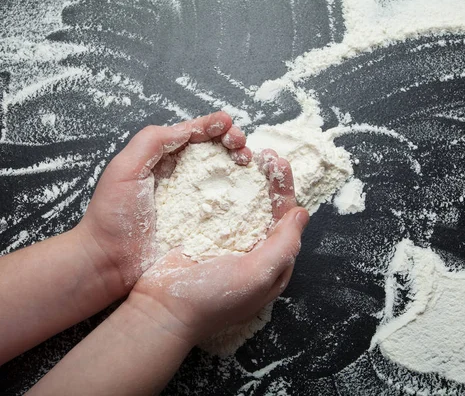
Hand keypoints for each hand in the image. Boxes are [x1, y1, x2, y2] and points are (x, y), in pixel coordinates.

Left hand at [75, 112, 251, 298]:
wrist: (110, 262)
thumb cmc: (112, 215)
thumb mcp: (125, 169)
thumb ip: (151, 142)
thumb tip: (187, 129)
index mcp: (162, 160)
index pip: (191, 135)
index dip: (211, 126)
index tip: (227, 124)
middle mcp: (180, 178)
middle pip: (212, 152)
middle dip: (231, 141)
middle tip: (241, 143)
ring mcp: (192, 202)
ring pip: (223, 176)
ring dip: (239, 163)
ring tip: (248, 161)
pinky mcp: (200, 225)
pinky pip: (224, 206)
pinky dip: (240, 194)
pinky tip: (251, 188)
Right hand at [126, 152, 309, 344]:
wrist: (162, 308)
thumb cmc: (212, 299)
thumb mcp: (258, 275)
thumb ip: (284, 246)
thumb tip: (301, 213)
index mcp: (271, 263)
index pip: (286, 221)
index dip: (285, 191)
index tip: (279, 164)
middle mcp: (252, 252)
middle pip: (267, 209)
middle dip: (269, 180)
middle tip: (264, 154)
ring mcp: (227, 243)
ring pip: (244, 205)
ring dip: (247, 180)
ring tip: (245, 156)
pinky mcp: (203, 237)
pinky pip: (219, 209)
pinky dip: (223, 189)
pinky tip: (220, 172)